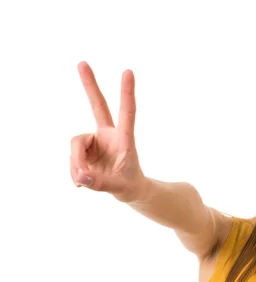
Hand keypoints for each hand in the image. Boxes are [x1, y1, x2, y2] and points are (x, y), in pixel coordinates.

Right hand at [70, 61, 145, 202]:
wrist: (126, 189)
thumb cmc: (127, 184)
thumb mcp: (118, 187)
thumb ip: (100, 182)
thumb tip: (81, 175)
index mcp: (125, 138)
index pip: (127, 113)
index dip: (127, 93)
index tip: (128, 72)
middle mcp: (109, 134)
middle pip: (98, 106)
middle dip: (90, 85)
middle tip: (82, 63)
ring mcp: (95, 140)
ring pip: (75, 145)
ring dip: (76, 165)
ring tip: (84, 180)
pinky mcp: (84, 148)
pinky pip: (72, 157)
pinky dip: (74, 172)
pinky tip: (82, 180)